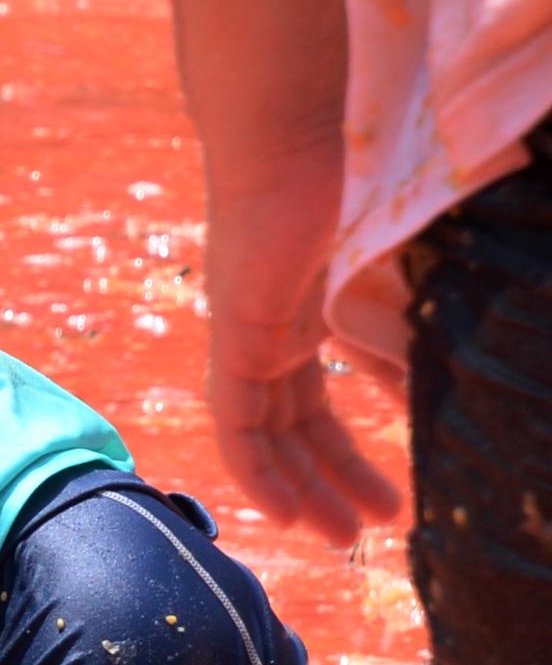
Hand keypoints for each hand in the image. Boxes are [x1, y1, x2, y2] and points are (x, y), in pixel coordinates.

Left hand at [197, 144, 403, 544]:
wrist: (311, 129)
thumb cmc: (366, 175)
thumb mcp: (402, 269)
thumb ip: (407, 325)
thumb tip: (430, 382)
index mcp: (308, 311)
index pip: (320, 398)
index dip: (350, 446)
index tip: (395, 483)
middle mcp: (273, 330)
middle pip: (295, 426)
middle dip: (330, 481)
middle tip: (369, 529)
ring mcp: (250, 335)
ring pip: (267, 435)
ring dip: (302, 490)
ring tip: (342, 536)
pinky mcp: (234, 337)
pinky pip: (235, 423)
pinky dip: (257, 470)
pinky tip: (284, 512)